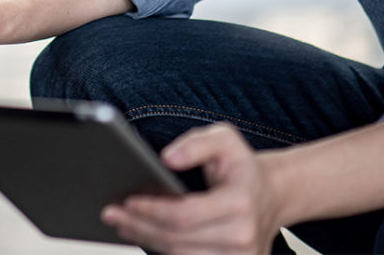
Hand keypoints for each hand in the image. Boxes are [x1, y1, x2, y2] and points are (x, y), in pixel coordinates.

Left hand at [102, 123, 283, 254]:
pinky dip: (164, 249)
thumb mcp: (225, 139)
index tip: (127, 201)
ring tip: (123, 224)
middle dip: (139, 226)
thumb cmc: (242, 168)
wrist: (272, 194)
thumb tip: (167, 158)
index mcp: (240, 203)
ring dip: (146, 240)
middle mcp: (243, 236)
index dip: (151, 210)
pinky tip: (144, 235)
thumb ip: (195, 143)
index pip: (184, 215)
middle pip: (177, 239)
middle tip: (111, 213)